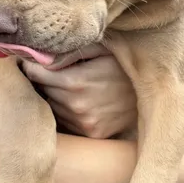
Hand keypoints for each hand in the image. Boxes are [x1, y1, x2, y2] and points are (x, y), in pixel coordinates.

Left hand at [20, 45, 136, 138]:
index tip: (33, 60)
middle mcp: (76, 106)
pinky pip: (66, 120)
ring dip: (55, 96)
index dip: (32, 65)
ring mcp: (83, 123)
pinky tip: (81, 101)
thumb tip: (41, 57)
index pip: (35, 73)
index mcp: (76, 81)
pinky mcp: (90, 133)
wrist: (151, 94)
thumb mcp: (101, 49)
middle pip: (41, 90)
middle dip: (44, 80)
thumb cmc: (124, 66)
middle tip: (55, 71)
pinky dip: (67, 111)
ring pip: (52, 106)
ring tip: (72, 86)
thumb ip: (70, 51)